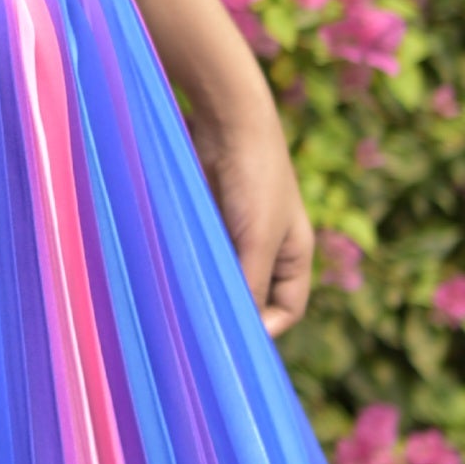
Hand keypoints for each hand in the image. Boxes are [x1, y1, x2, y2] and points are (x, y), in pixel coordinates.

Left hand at [189, 93, 314, 338]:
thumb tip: (237, 333)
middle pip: (253, 298)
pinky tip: (169, 281)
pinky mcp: (206, 222)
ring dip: (204, 293)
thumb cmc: (256, 177)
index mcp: (294, 254)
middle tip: (200, 335)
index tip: (233, 343)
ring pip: (221, 280)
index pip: (287, 309)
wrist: (228, 120)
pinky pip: (198, 258)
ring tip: (180, 310)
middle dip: (231, 314)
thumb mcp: (259, 239)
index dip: (266, 330)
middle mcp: (267, 249)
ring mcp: (235, 235)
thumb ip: (251, 285)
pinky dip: (187, 270)